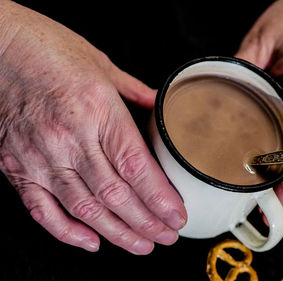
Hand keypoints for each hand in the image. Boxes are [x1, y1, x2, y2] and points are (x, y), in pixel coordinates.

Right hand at [0, 1, 185, 253]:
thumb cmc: (48, 49)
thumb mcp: (102, 65)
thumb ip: (135, 93)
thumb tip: (160, 107)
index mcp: (97, 110)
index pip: (135, 167)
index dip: (160, 198)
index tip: (177, 215)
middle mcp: (69, 137)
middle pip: (115, 195)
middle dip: (147, 223)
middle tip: (167, 236)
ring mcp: (40, 156)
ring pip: (84, 209)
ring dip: (117, 233)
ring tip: (141, 245)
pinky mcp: (17, 166)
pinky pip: (42, 209)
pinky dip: (67, 231)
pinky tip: (92, 242)